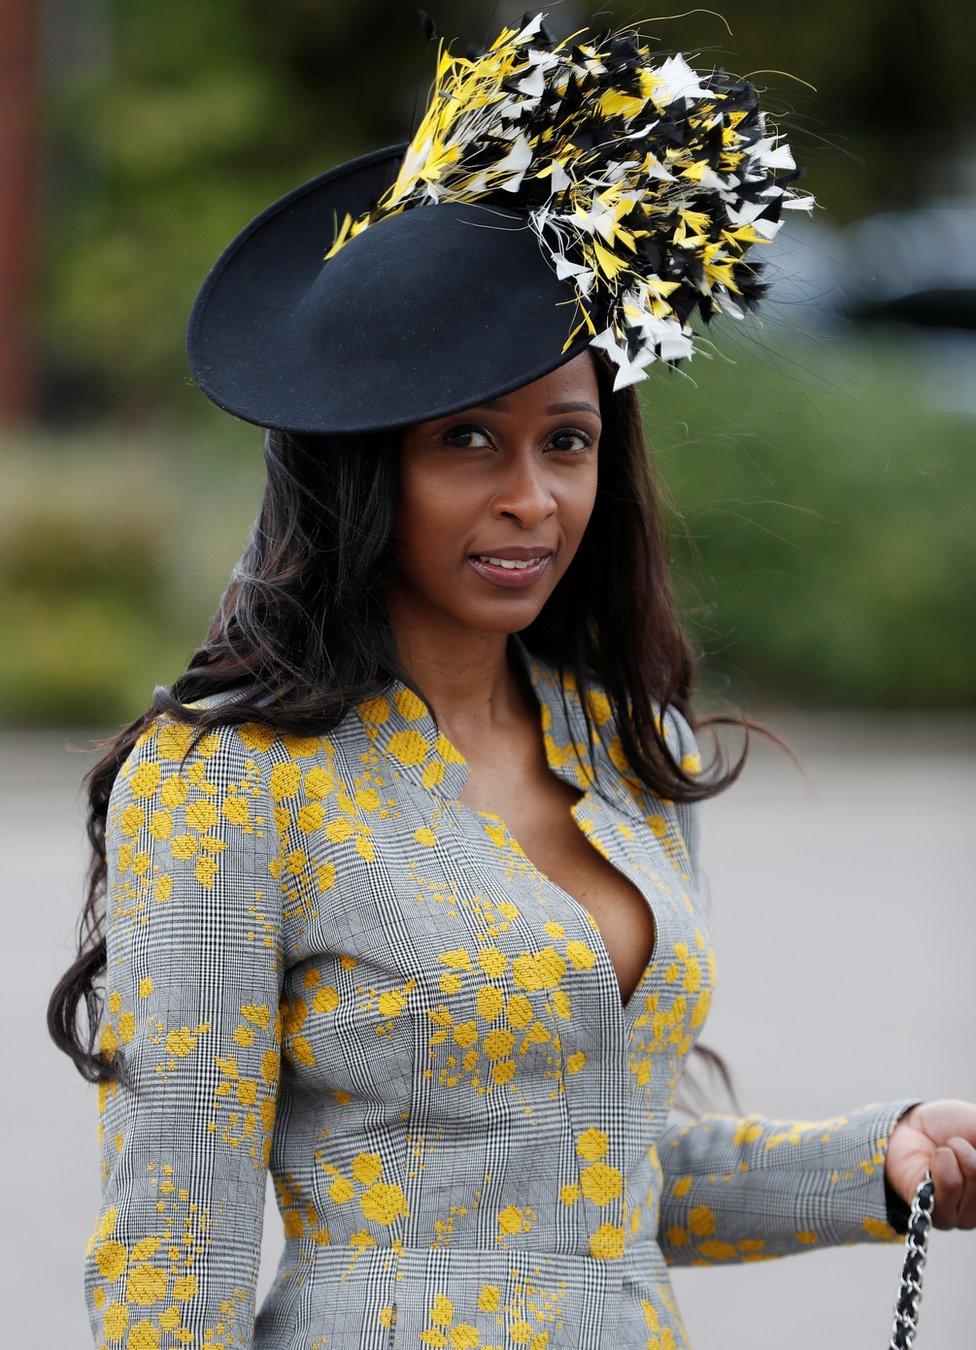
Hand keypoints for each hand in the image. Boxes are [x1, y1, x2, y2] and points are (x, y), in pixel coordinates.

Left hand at [886, 1099, 975, 1229]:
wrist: (908, 1128)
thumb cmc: (949, 1126)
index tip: (970, 1140)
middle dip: (972, 1148)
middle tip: (957, 1144)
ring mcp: (968, 1218)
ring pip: (974, 1175)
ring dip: (954, 1151)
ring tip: (944, 1153)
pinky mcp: (942, 1217)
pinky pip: (951, 1183)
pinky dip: (941, 1161)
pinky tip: (933, 1163)